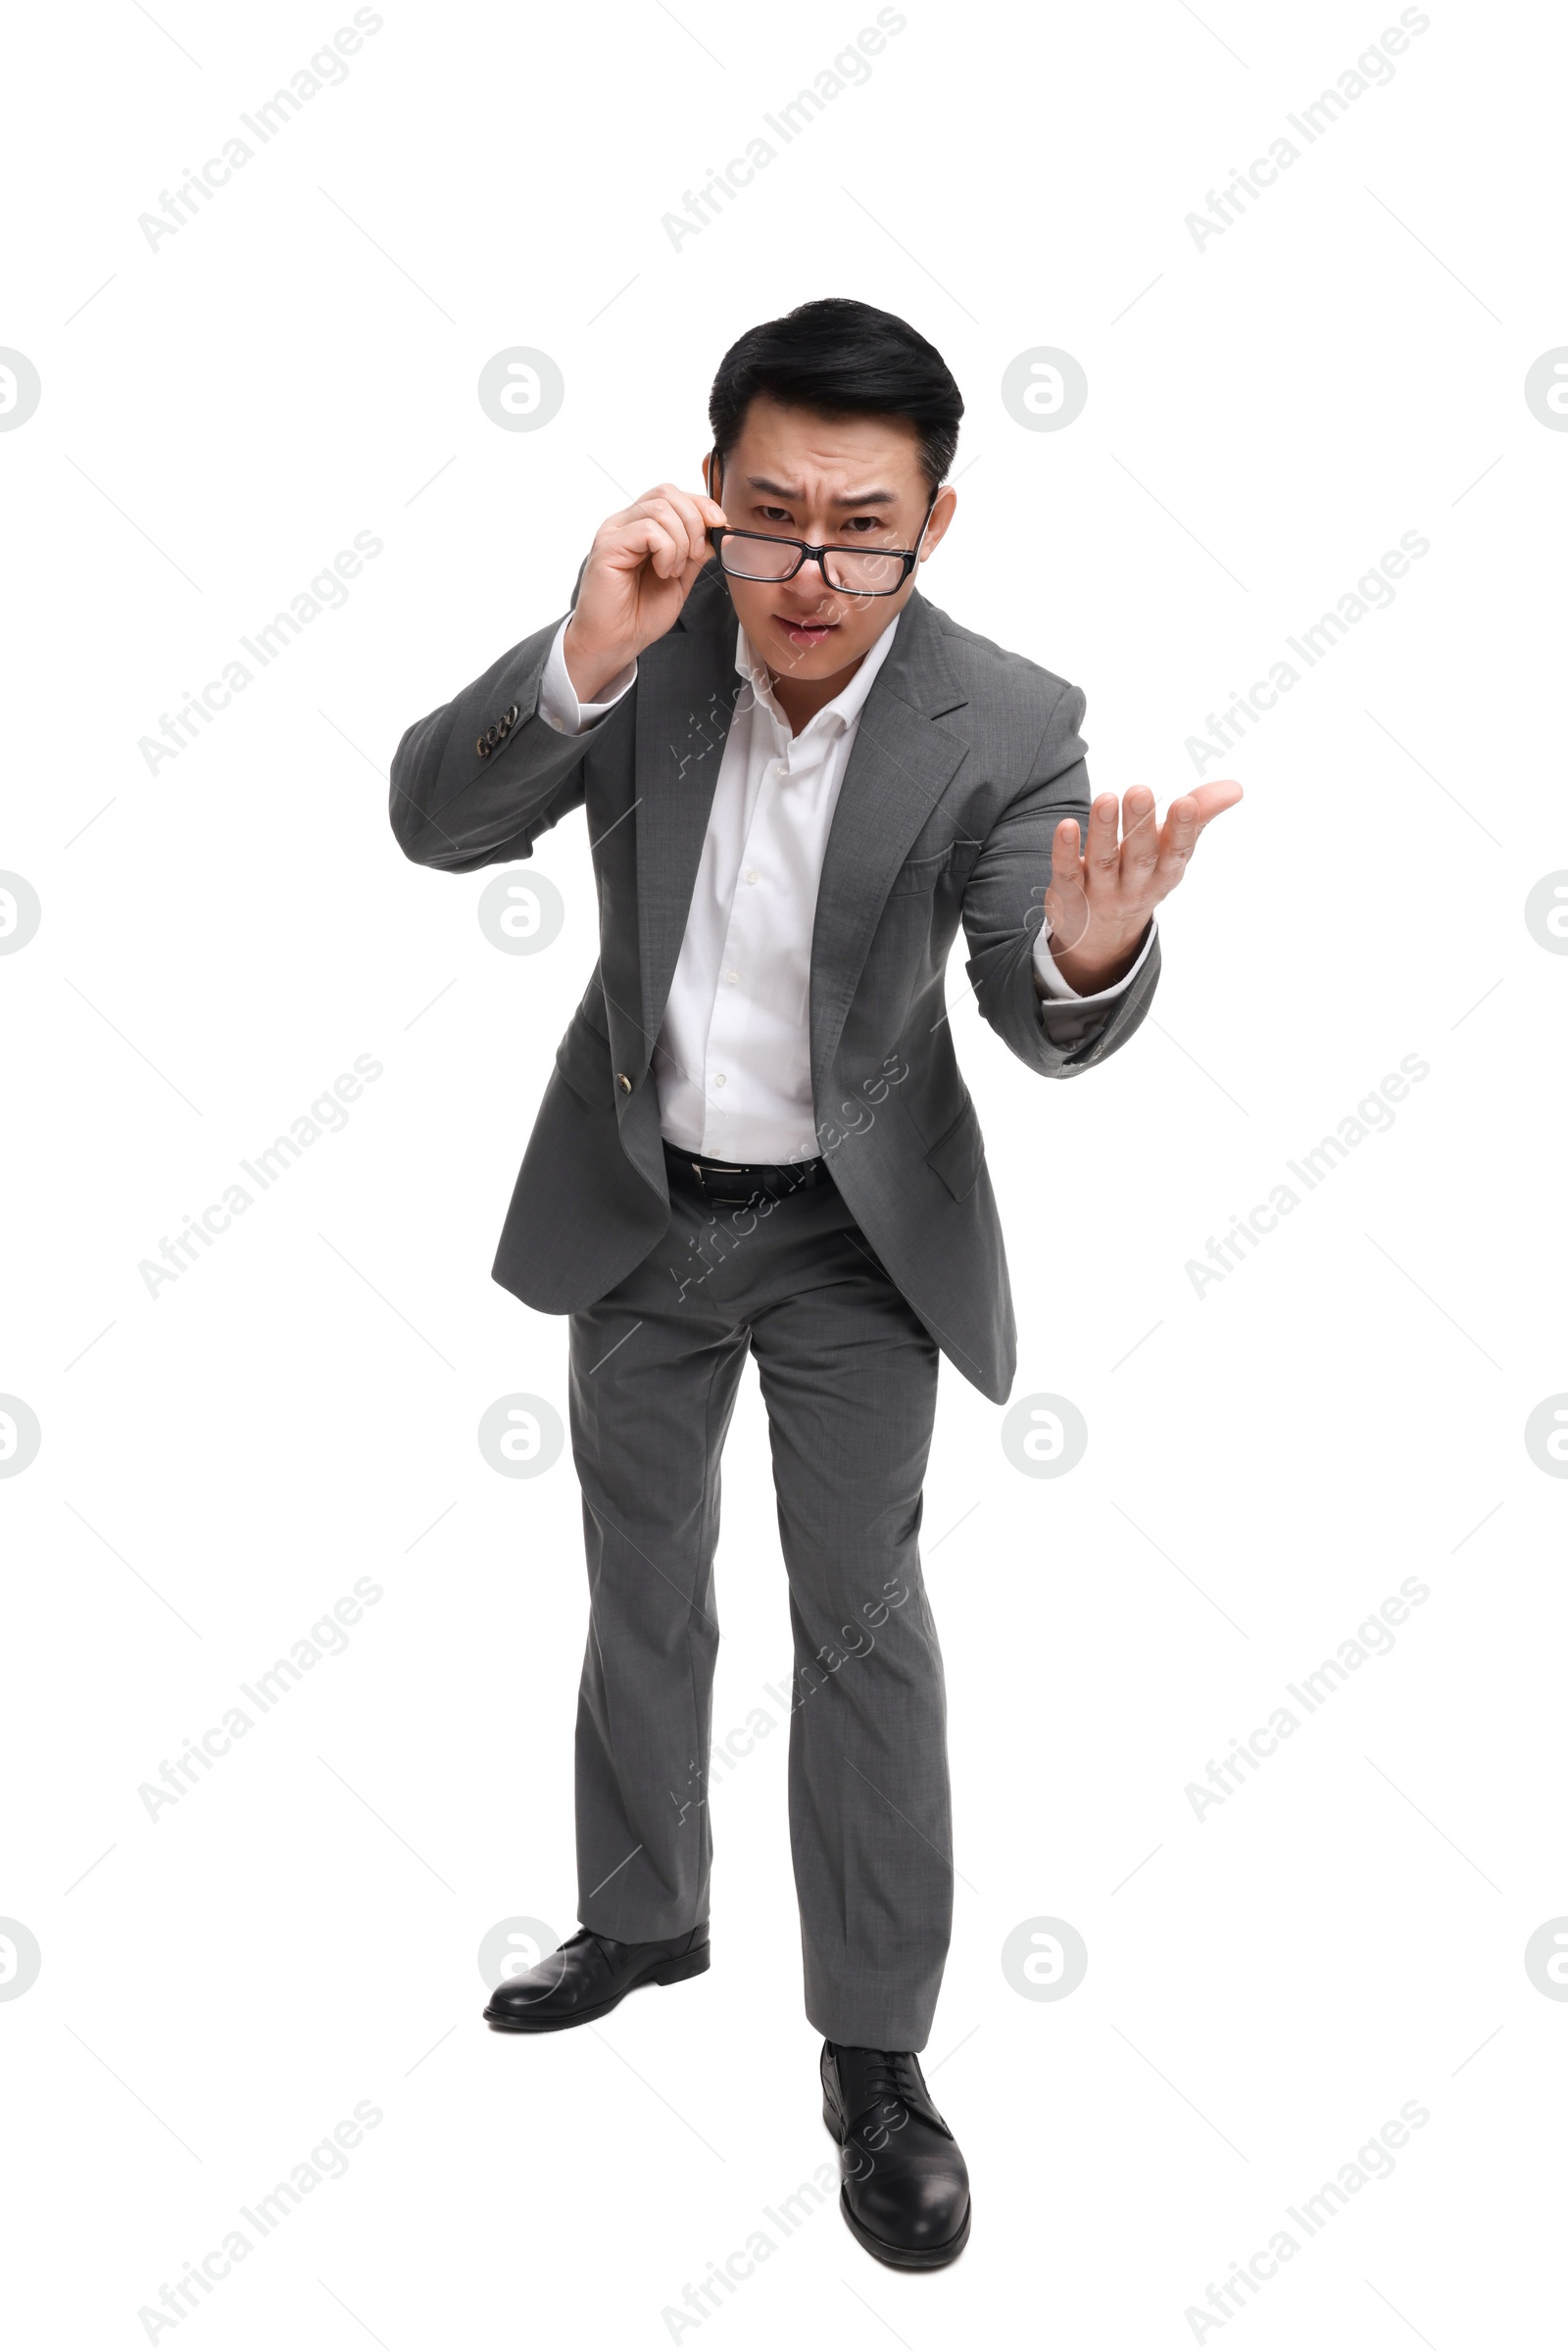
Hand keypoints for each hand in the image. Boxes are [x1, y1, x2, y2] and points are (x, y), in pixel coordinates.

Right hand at [562, 481, 727, 702]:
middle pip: (667, 493)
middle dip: (694, 520)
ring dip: (680, 541)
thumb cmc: (640, 614)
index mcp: (641, 526)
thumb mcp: (680, 578)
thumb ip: (695, 552)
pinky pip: (648, 530)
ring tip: (673, 571)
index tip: (720, 525)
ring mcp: (615, 532)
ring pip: (660, 509)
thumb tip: (716, 529)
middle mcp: (626, 523)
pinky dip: (666, 551)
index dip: (701, 504)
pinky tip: (662, 572)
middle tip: (695, 555)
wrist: (615, 643)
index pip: (673, 495)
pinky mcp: (608, 547)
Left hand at [1044, 780, 1241, 991]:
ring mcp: (1102, 892)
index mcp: (1165, 873)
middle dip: (1140, 825)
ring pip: (1104, 862)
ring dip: (1104, 831)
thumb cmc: (1143, 877)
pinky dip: (1065, 852)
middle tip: (1140, 790)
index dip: (1183, 829)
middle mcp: (1136, 885)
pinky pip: (1067, 874)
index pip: (1177, 851)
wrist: (1101, 938)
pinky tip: (1065, 826)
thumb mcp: (1172, 853)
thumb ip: (1199, 817)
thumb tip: (1235, 787)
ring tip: (1106, 798)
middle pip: (1140, 856)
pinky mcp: (1070, 894)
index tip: (1186, 802)